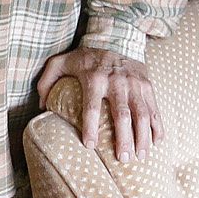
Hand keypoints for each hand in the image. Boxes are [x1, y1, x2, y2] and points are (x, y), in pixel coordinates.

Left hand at [35, 45, 163, 161]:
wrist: (116, 38)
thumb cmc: (85, 56)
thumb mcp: (61, 62)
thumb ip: (46, 82)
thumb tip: (41, 107)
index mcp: (95, 78)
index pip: (92, 107)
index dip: (91, 127)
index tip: (90, 146)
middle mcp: (117, 82)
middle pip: (122, 115)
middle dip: (124, 139)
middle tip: (122, 159)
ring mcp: (135, 84)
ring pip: (142, 114)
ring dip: (143, 137)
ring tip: (140, 157)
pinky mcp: (148, 86)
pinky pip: (155, 109)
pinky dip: (158, 127)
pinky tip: (157, 143)